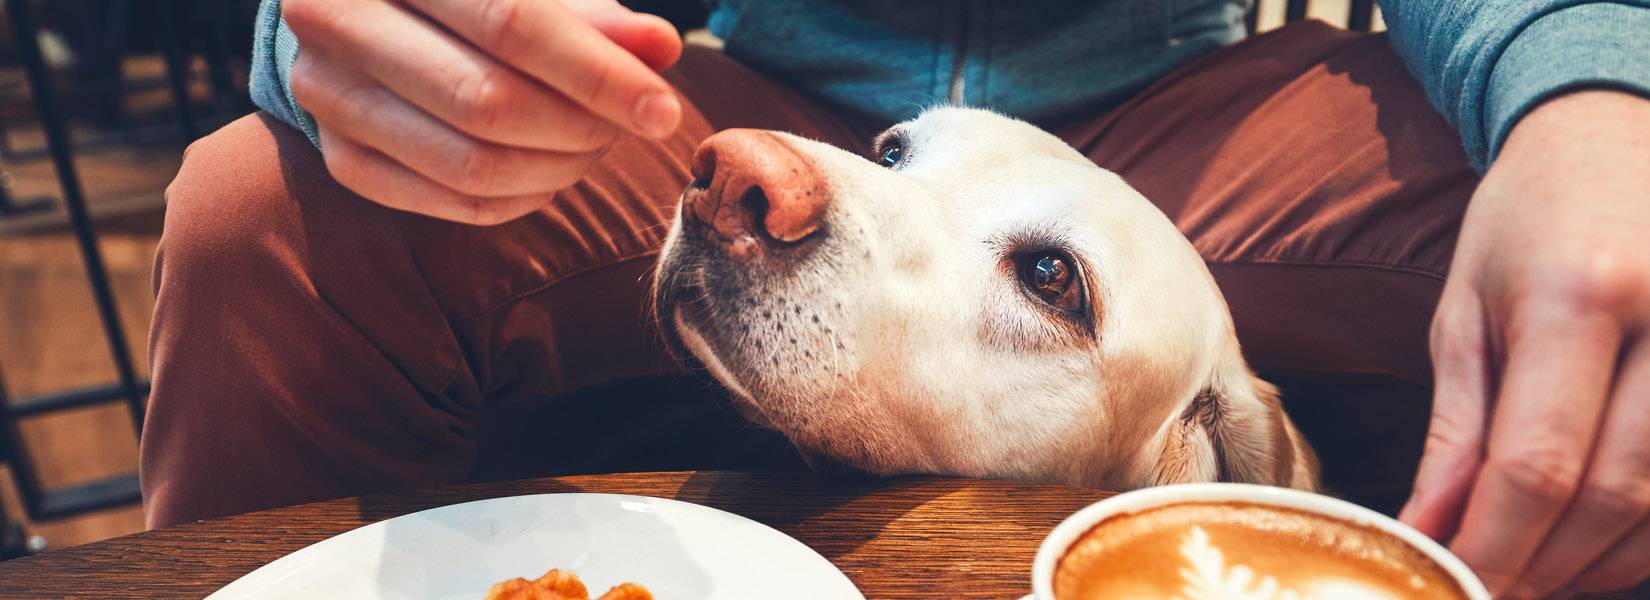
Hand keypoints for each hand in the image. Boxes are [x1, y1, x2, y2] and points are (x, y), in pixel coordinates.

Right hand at [283, 0, 682, 224]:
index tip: (664, 110)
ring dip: (559, 168)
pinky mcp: (341, 160)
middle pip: (486, 102)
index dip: (596, 73)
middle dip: (580, 127)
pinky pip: (453, 203)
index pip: (510, 22)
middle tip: (630, 126)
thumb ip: (590, 17)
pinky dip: (523, 198)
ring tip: (597, 144)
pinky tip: (554, 172)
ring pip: (470, 164)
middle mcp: (335, 21)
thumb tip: (661, 46)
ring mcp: (328, 97)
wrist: (363, 13)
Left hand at [1402, 89, 1649, 597]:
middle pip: (1610, 494)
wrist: (1614, 137)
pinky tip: (1598, 549)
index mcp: (1579, 295)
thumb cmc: (1526, 223)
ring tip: (1537, 578)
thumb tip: (1426, 532)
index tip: (1456, 586)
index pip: (1536, 461)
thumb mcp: (1465, 314)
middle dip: (1543, 565)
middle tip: (1491, 594)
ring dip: (1598, 564)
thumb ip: (1454, 431)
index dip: (1495, 545)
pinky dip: (1648, 535)